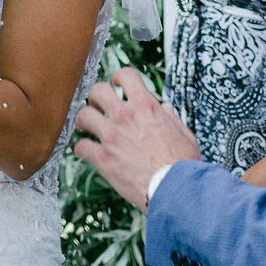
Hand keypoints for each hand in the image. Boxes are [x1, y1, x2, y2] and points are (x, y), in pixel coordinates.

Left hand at [73, 68, 200, 210]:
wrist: (176, 190)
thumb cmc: (183, 164)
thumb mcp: (184, 134)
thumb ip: (171, 119)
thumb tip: (165, 109)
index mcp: (146, 107)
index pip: (126, 75)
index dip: (118, 78)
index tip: (117, 85)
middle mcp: (125, 116)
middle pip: (97, 90)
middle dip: (95, 97)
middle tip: (98, 107)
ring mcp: (111, 136)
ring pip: (83, 115)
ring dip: (83, 120)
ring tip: (86, 127)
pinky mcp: (103, 158)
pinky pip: (80, 146)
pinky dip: (81, 149)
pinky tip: (87, 152)